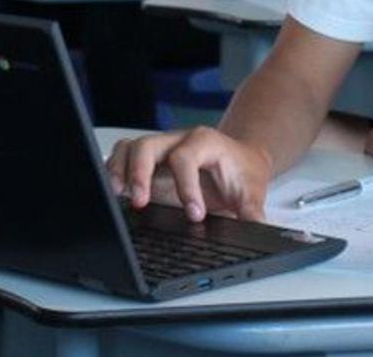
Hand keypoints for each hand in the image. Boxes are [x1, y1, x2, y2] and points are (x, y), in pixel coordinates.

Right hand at [106, 126, 272, 222]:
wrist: (240, 159)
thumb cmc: (243, 173)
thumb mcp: (252, 191)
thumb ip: (253, 212)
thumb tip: (258, 231)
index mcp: (205, 143)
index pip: (186, 157)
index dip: (186, 185)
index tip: (194, 215)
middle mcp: (178, 141)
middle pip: (149, 145)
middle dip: (140, 173)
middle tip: (140, 202)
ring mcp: (161, 149)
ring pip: (131, 148)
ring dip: (120, 170)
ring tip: (117, 195)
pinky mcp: (148, 161)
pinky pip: (123, 156)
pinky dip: (114, 172)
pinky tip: (114, 194)